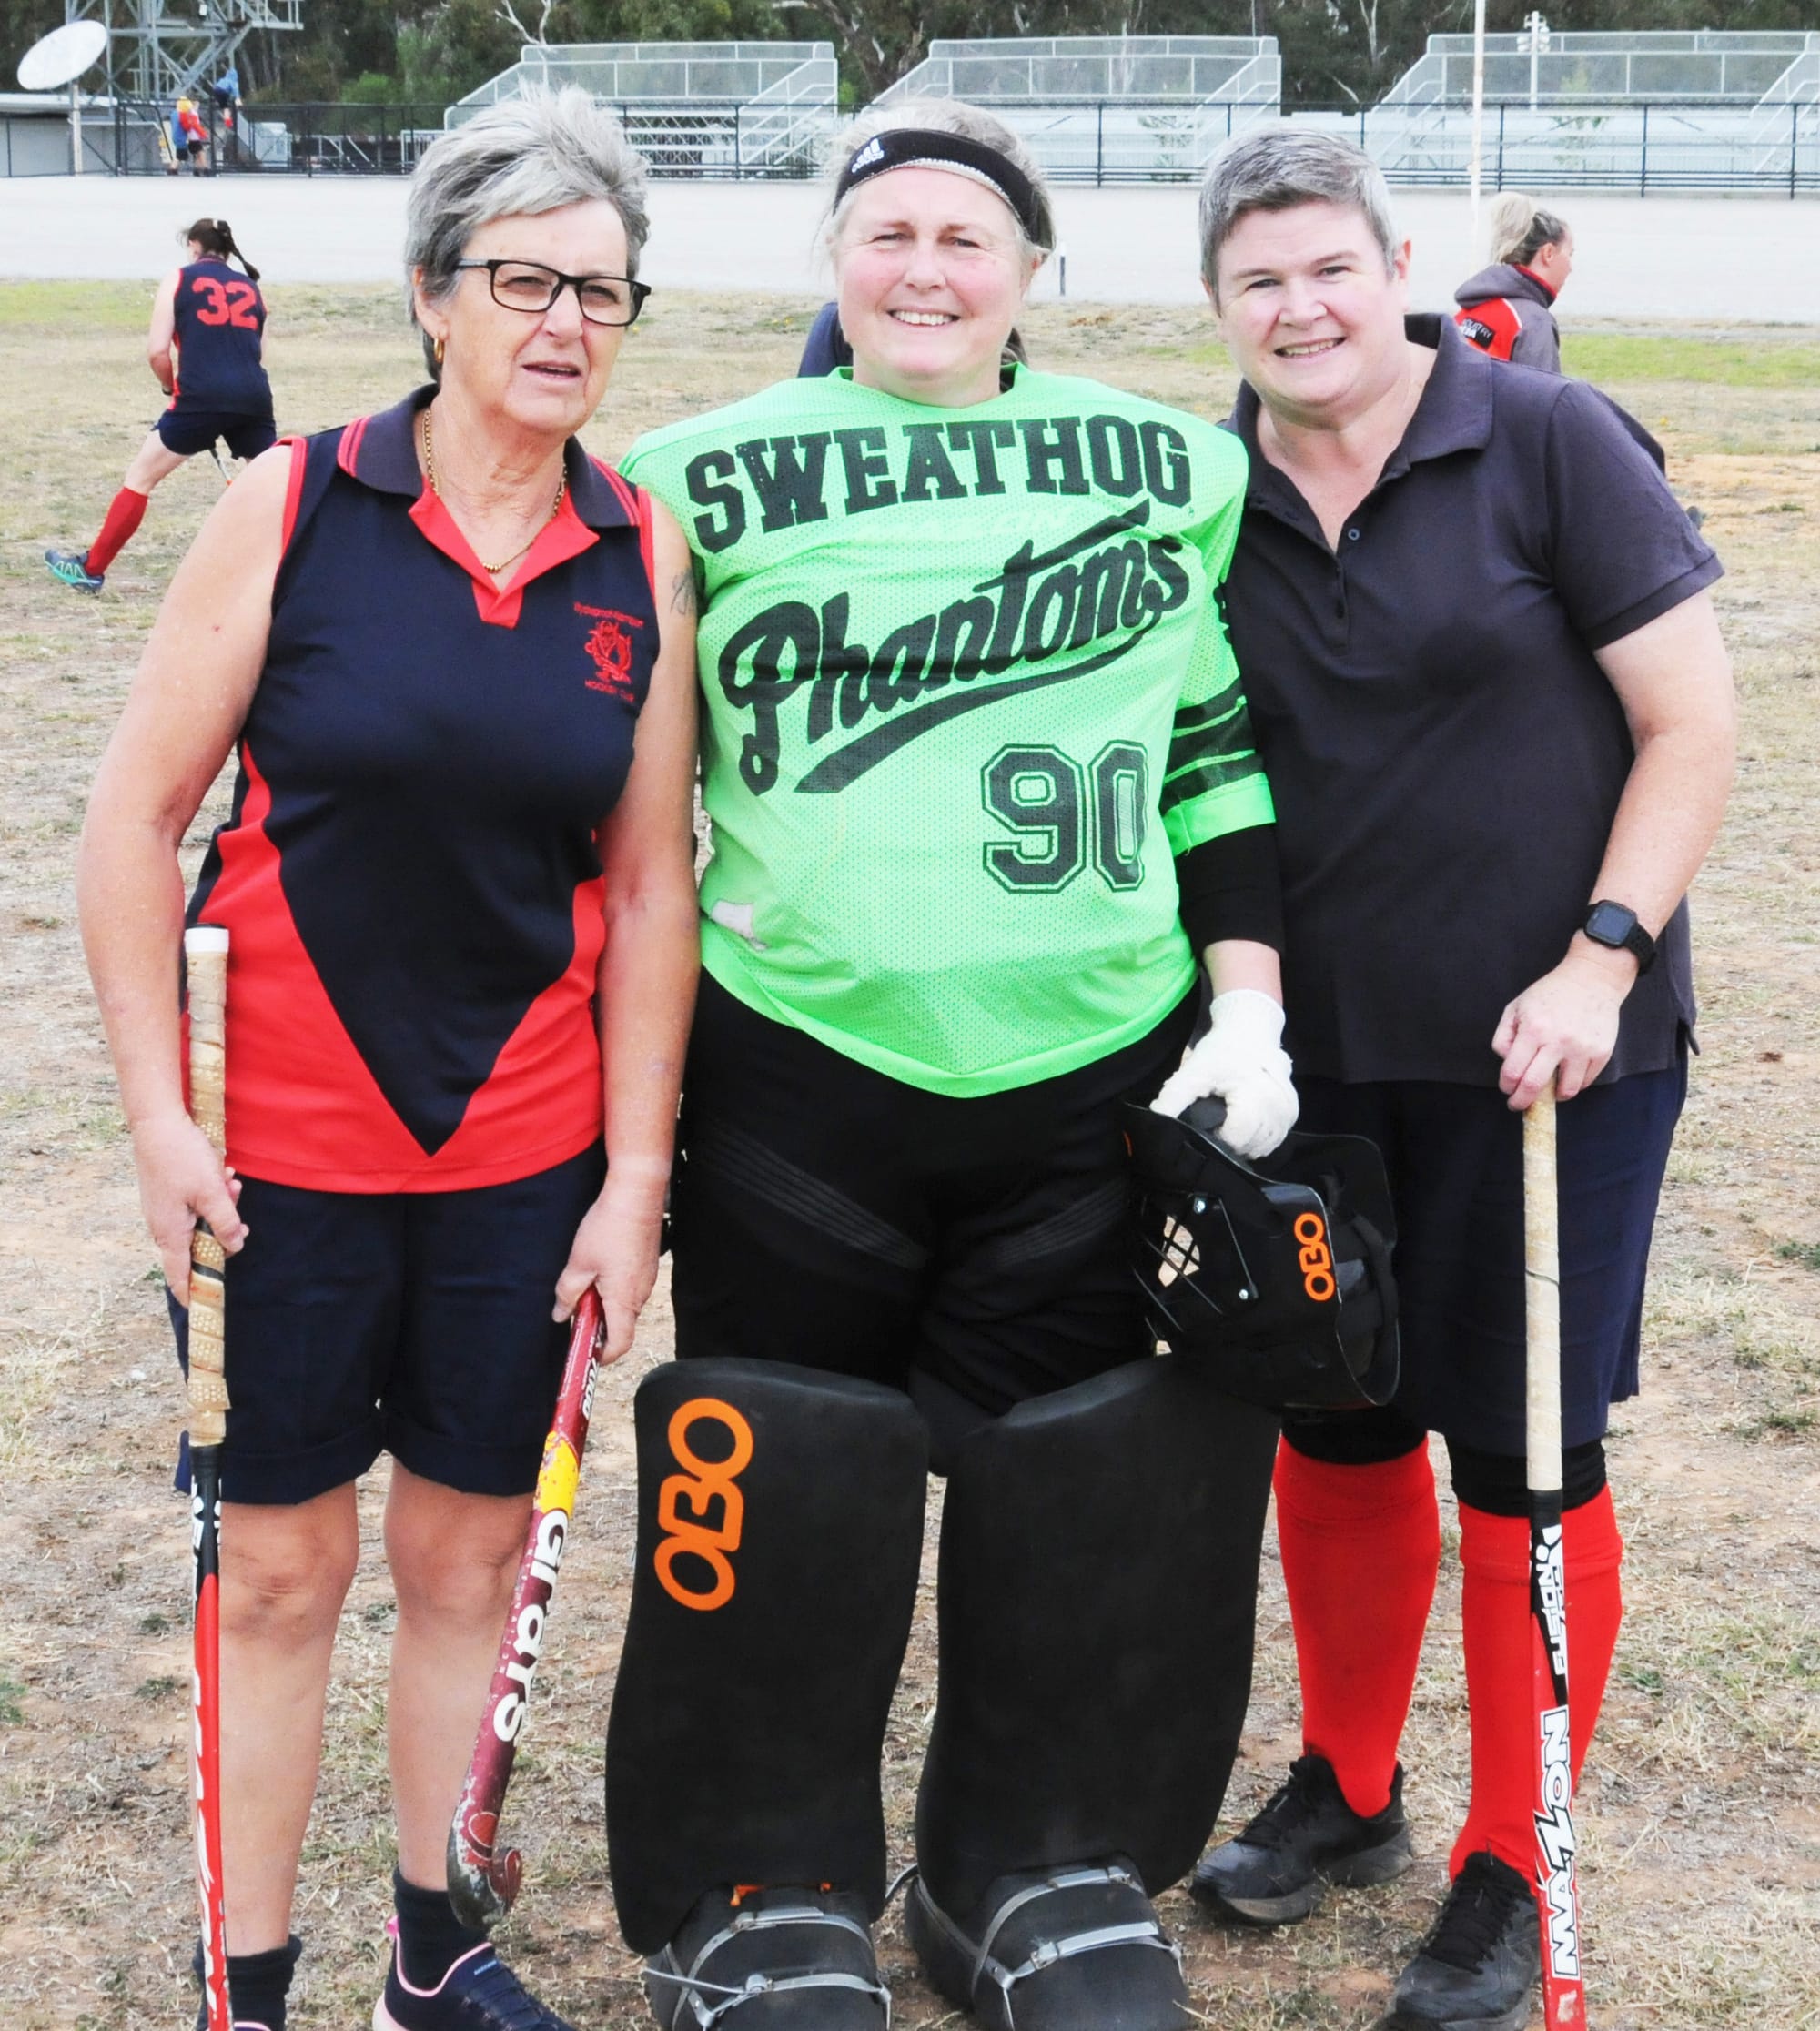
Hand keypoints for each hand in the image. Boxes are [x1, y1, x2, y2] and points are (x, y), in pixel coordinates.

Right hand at [132, 1110, 246, 1304]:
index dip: (192, 1292)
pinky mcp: (168, 1194)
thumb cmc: (182, 1158)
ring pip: (201, 1220)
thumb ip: (224, 1224)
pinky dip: (211, 1193)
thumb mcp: (212, 1193)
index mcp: (170, 1232)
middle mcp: (163, 1226)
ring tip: (230, 1181)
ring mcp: (164, 1210)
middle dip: (223, 1229)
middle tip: (236, 1207)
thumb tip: (233, 1247)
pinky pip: (196, 1203)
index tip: (203, 1308)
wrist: (158, 1122)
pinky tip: (222, 1173)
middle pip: (200, 1244)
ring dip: (221, 1205)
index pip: (179, 1275)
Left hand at [553, 1174, 666, 1362]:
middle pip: (621, 1325)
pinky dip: (614, 1288)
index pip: (620, 1344)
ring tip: (585, 1281)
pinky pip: (631, 1288)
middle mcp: (641, 1294)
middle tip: (575, 1310)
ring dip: (605, 1303)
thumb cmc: (609, 1226)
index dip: (603, 1355)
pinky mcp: (647, 1265)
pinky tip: (600, 1266)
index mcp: (623, 1299)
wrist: (636, 1194)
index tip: (585, 1352)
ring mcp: (647, 1279)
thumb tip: (561, 1315)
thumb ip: (568, 1294)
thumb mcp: (578, 1263)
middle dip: (599, 1324)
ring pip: (625, 1304)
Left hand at [1151, 988, 1297, 1160]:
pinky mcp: (1292, 1115)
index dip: (1216, 1137)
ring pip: (1260, 1148)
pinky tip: (1244, 1121)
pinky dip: (1256, 1137)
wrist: (1251, 1031)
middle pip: (1247, 1147)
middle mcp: (1279, 1109)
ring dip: (1243, 1141)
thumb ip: (1173, 1098)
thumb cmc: (1222, 1051)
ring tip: (1230, 1118)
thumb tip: (1156, 1121)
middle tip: (1217, 1115)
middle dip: (1227, 1139)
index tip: (1207, 1119)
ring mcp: (1288, 1113)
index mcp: (1257, 1097)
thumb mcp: (1193, 1071)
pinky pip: (1271, 1140)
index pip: (1235, 1140)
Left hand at [1492, 942, 1631, 1107]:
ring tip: (1547, 1090)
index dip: (1506, 1086)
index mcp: (1533, 1029)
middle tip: (1518, 1105)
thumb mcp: (1516, 1007)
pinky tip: (1566, 1076)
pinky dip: (1573, 1085)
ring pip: (1565, 1091)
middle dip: (1522, 1102)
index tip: (1507, 1090)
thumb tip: (1506, 1063)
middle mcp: (1558, 1041)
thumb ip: (1503, 1037)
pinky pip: (1585, 1082)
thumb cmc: (1549, 994)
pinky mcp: (1602, 1053)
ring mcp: (1583, 1048)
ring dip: (1552, 1096)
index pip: (1513, 1071)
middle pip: (1534, 1086)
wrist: (1592, 979)